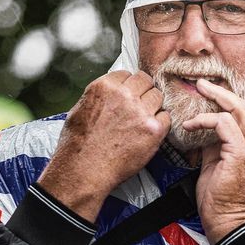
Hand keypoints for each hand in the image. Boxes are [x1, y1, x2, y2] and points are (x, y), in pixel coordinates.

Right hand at [38, 70, 170, 221]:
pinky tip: (150, 132)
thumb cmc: (78, 144)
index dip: (128, 85)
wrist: (85, 170)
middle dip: (143, 91)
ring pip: (158, 97)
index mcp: (105, 87)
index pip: (127, 74)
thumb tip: (110, 93)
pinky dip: (160, 123)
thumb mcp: (80, 109)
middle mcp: (125, 95)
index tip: (129, 94)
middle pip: (145, 81)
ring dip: (153, 106)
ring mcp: (141, 112)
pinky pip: (166, 118)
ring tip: (144, 119)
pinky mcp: (154, 130)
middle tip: (140, 105)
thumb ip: (100, 97)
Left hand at [183, 54, 244, 243]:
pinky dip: (206, 120)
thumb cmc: (223, 200)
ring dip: (219, 95)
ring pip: (240, 109)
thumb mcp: (222, 165)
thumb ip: (221, 143)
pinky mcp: (242, 155)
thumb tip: (209, 124)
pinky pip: (223, 124)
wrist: (229, 224)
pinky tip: (191, 124)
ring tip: (201, 85)